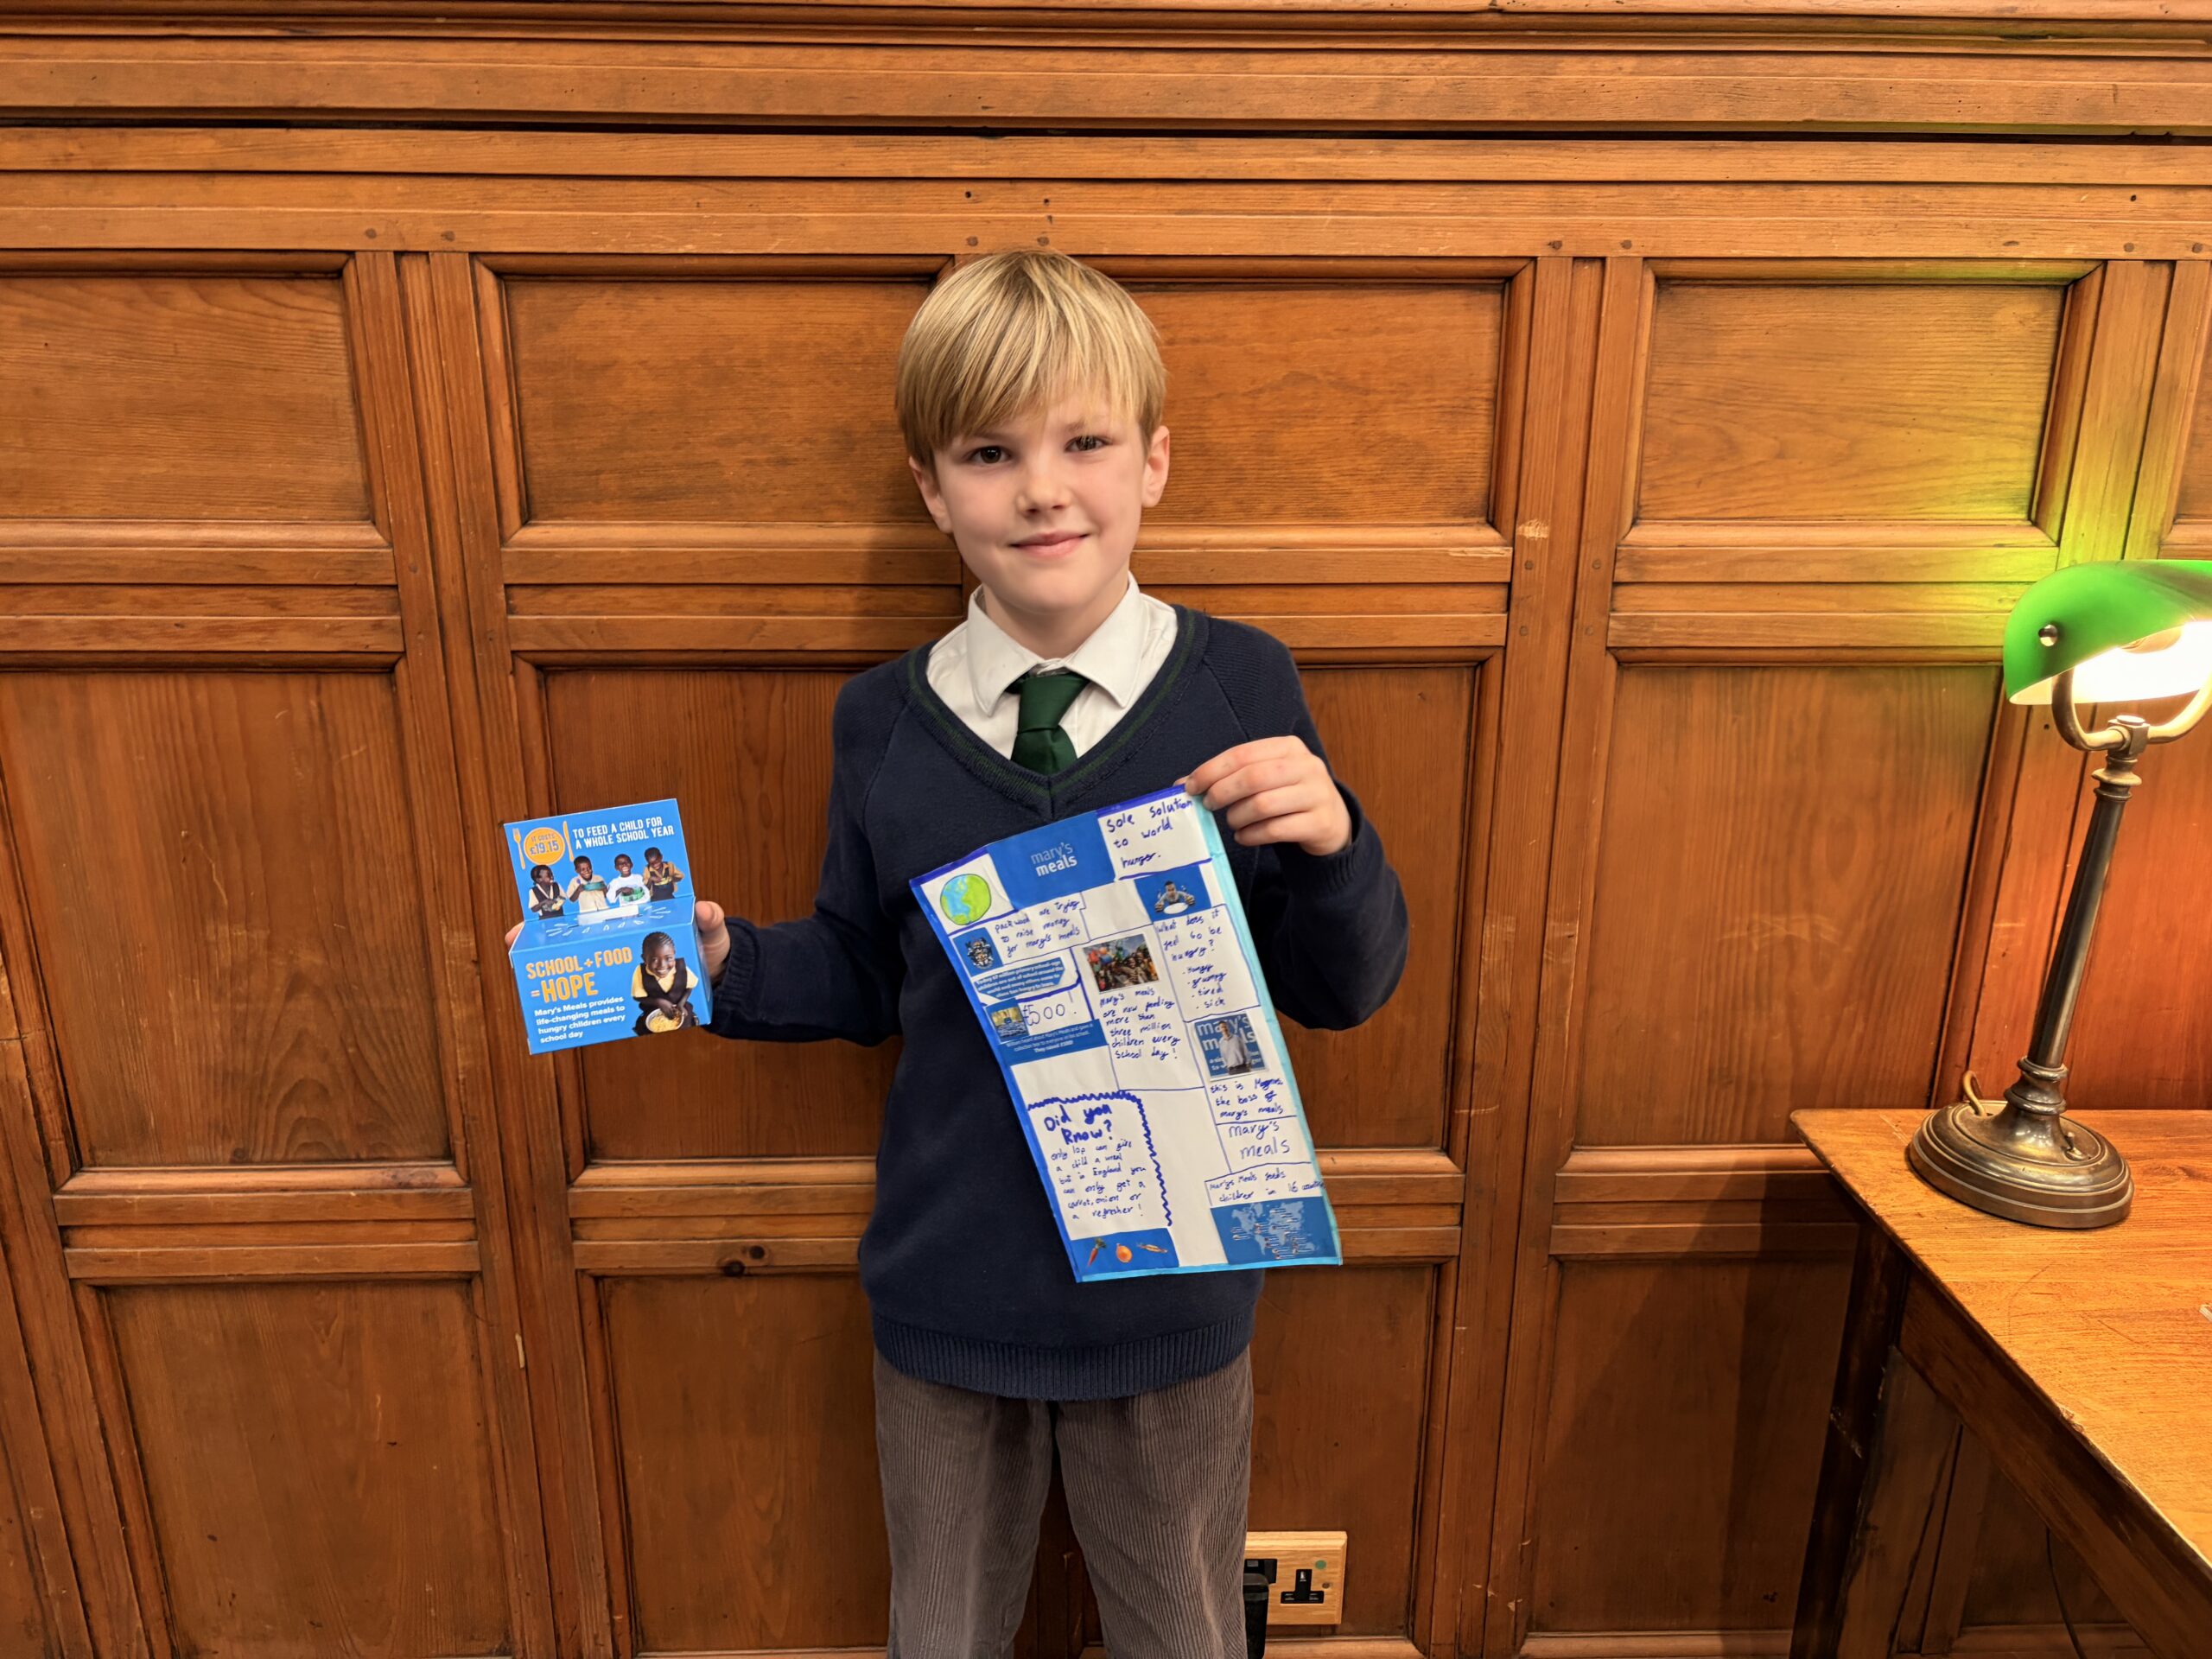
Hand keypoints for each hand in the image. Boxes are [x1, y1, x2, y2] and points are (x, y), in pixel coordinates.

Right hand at [507, 899, 732, 981]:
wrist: (719, 979)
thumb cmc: (709, 944)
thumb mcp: (712, 930)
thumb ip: (711, 920)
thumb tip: (707, 910)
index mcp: (638, 913)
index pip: (597, 899)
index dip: (566, 898)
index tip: (536, 904)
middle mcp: (622, 935)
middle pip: (576, 931)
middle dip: (544, 932)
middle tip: (515, 939)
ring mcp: (622, 962)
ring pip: (581, 961)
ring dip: (556, 966)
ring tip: (529, 973)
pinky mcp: (629, 989)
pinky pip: (601, 992)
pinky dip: (584, 998)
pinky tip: (569, 1006)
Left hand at [1183, 736, 1350, 855]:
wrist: (1332, 822)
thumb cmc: (1289, 796)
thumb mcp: (1266, 777)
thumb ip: (1231, 776)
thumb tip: (1183, 783)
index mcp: (1289, 747)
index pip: (1242, 754)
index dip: (1211, 770)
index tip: (1191, 787)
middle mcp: (1306, 766)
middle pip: (1253, 777)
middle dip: (1222, 792)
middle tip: (1209, 805)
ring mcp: (1316, 795)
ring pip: (1264, 804)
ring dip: (1237, 817)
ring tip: (1232, 823)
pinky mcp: (1320, 823)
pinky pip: (1276, 830)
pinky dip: (1252, 836)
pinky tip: (1244, 837)